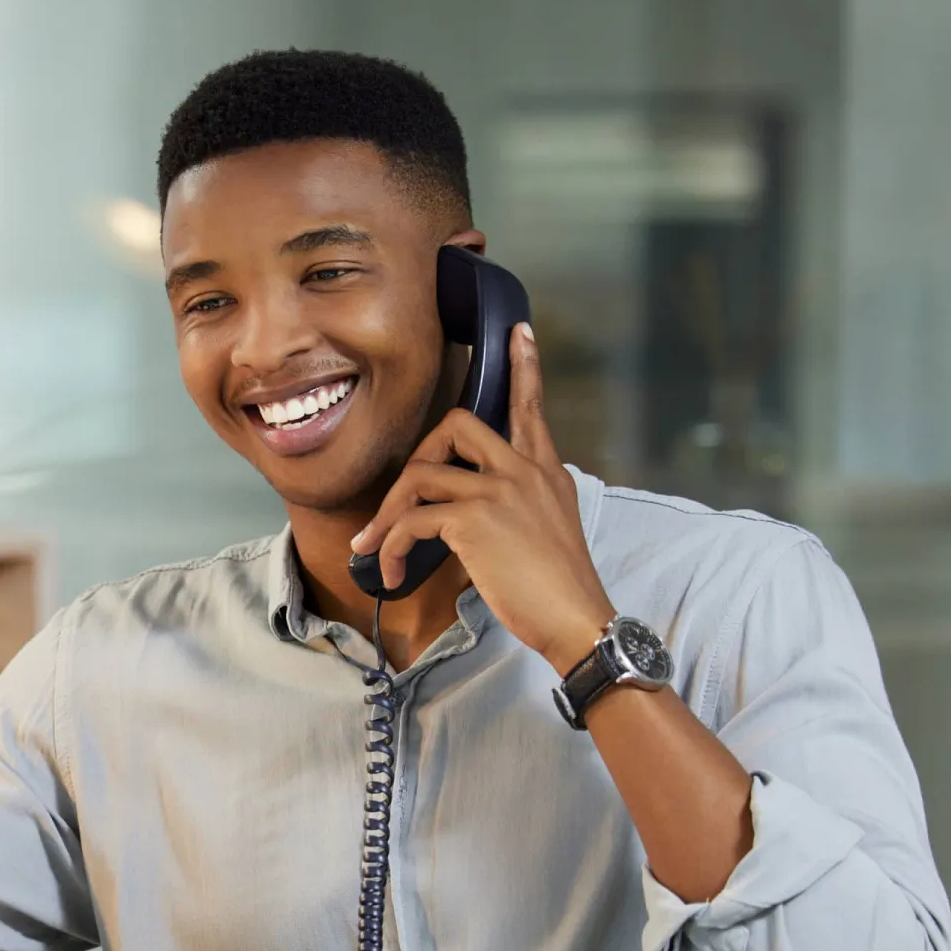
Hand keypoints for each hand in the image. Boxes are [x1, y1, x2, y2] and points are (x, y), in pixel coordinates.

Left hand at [350, 322, 615, 672]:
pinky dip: (391, 546)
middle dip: (417, 456)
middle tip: (398, 502)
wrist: (576, 620)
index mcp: (544, 471)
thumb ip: (517, 507)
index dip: (523, 368)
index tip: (518, 331)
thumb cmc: (557, 590)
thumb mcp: (548, 532)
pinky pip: (411, 520)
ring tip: (374, 549)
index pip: (531, 407)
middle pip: (456, 425)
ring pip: (420, 474)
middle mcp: (523, 470)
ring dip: (387, 514)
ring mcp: (499, 490)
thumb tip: (466, 515)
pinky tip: (392, 573)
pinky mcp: (474, 518)